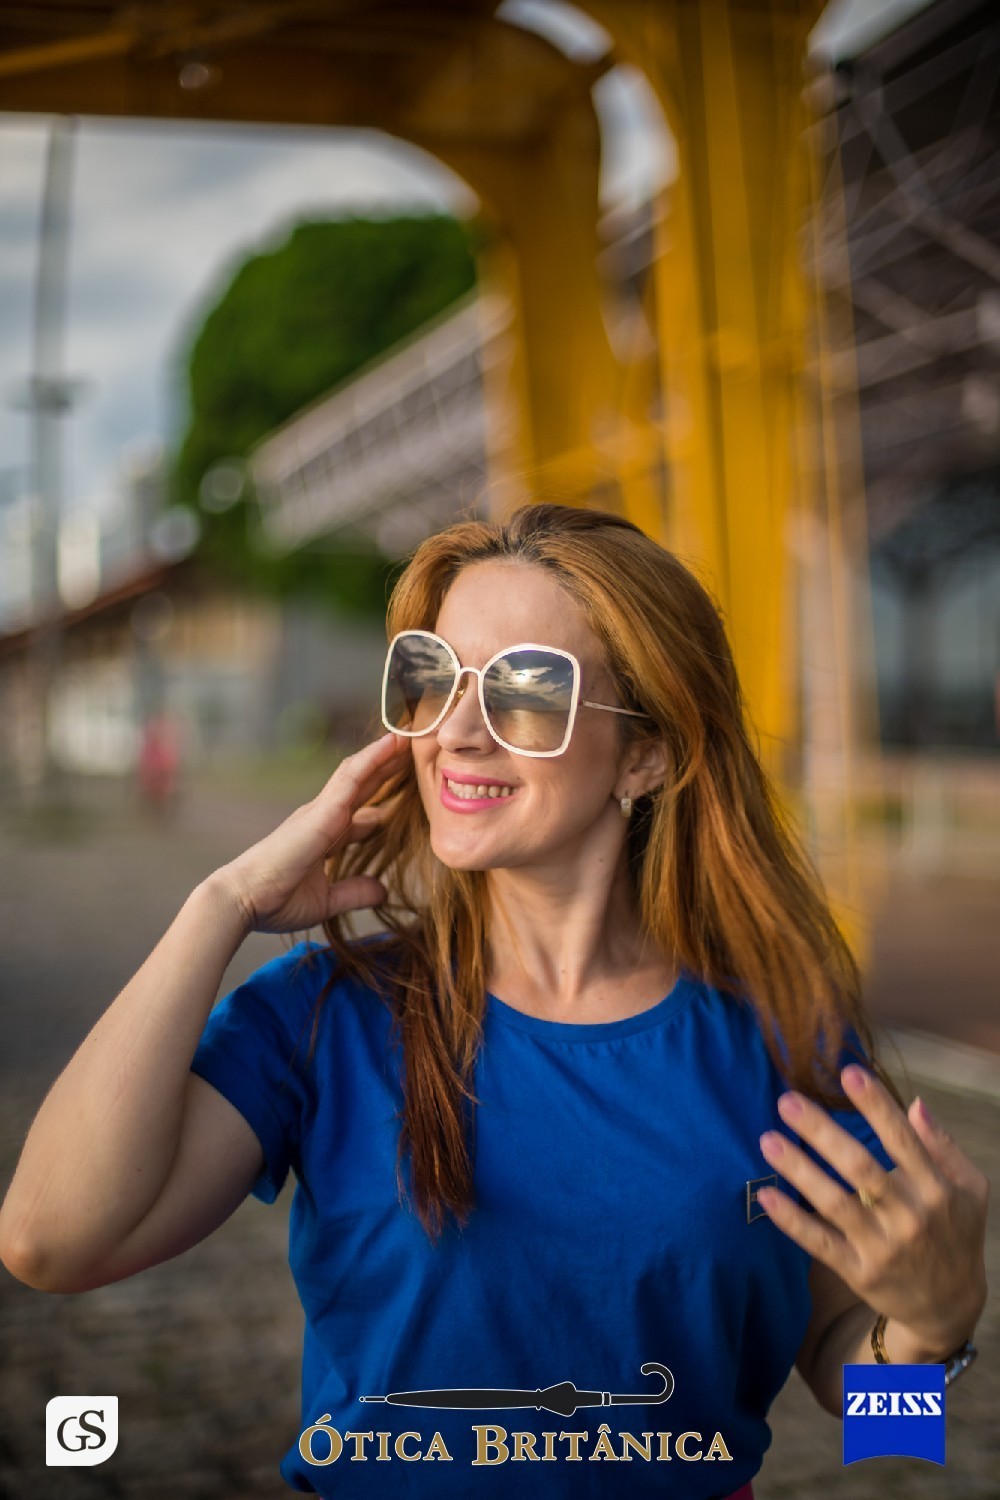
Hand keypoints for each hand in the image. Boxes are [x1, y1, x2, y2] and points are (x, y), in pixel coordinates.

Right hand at [211, 732, 409, 935]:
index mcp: (322, 837)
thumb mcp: (326, 900)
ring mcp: (321, 811)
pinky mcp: (322, 811)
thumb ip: (354, 892)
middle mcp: (322, 818)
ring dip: (382, 755)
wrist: (245, 898)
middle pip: (360, 786)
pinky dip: (373, 758)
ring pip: (357, 773)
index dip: (379, 803)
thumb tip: (382, 890)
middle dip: (385, 770)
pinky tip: (391, 744)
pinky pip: (352, 778)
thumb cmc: (275, 901)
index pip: (357, 813)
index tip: (406, 795)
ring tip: (405, 737)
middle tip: (410, 753)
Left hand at [757, 1066, 988, 1359]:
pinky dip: (792, 1221)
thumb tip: (915, 1103)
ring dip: (799, 1170)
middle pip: (860, 1167)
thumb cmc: (956, 1232)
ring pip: (835, 1203)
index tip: (847, 1074)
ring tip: (768, 1139)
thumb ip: (942, 1145)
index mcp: (937, 1189)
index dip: (876, 1106)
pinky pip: (820, 1244)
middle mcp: (910, 1216)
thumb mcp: (969, 1188)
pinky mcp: (859, 1271)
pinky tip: (766, 1195)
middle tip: (786, 1100)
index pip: (903, 1140)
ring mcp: (882, 1246)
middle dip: (821, 1131)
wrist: (950, 1306)